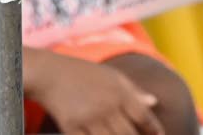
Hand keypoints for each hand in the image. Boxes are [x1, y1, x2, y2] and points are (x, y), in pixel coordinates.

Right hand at [27, 53, 163, 134]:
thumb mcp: (110, 75)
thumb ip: (133, 90)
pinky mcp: (72, 128)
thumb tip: (154, 102)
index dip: (154, 131)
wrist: (49, 73)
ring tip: (115, 134)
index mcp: (119, 91)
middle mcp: (106, 106)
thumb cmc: (83, 74)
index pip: (144, 118)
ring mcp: (89, 119)